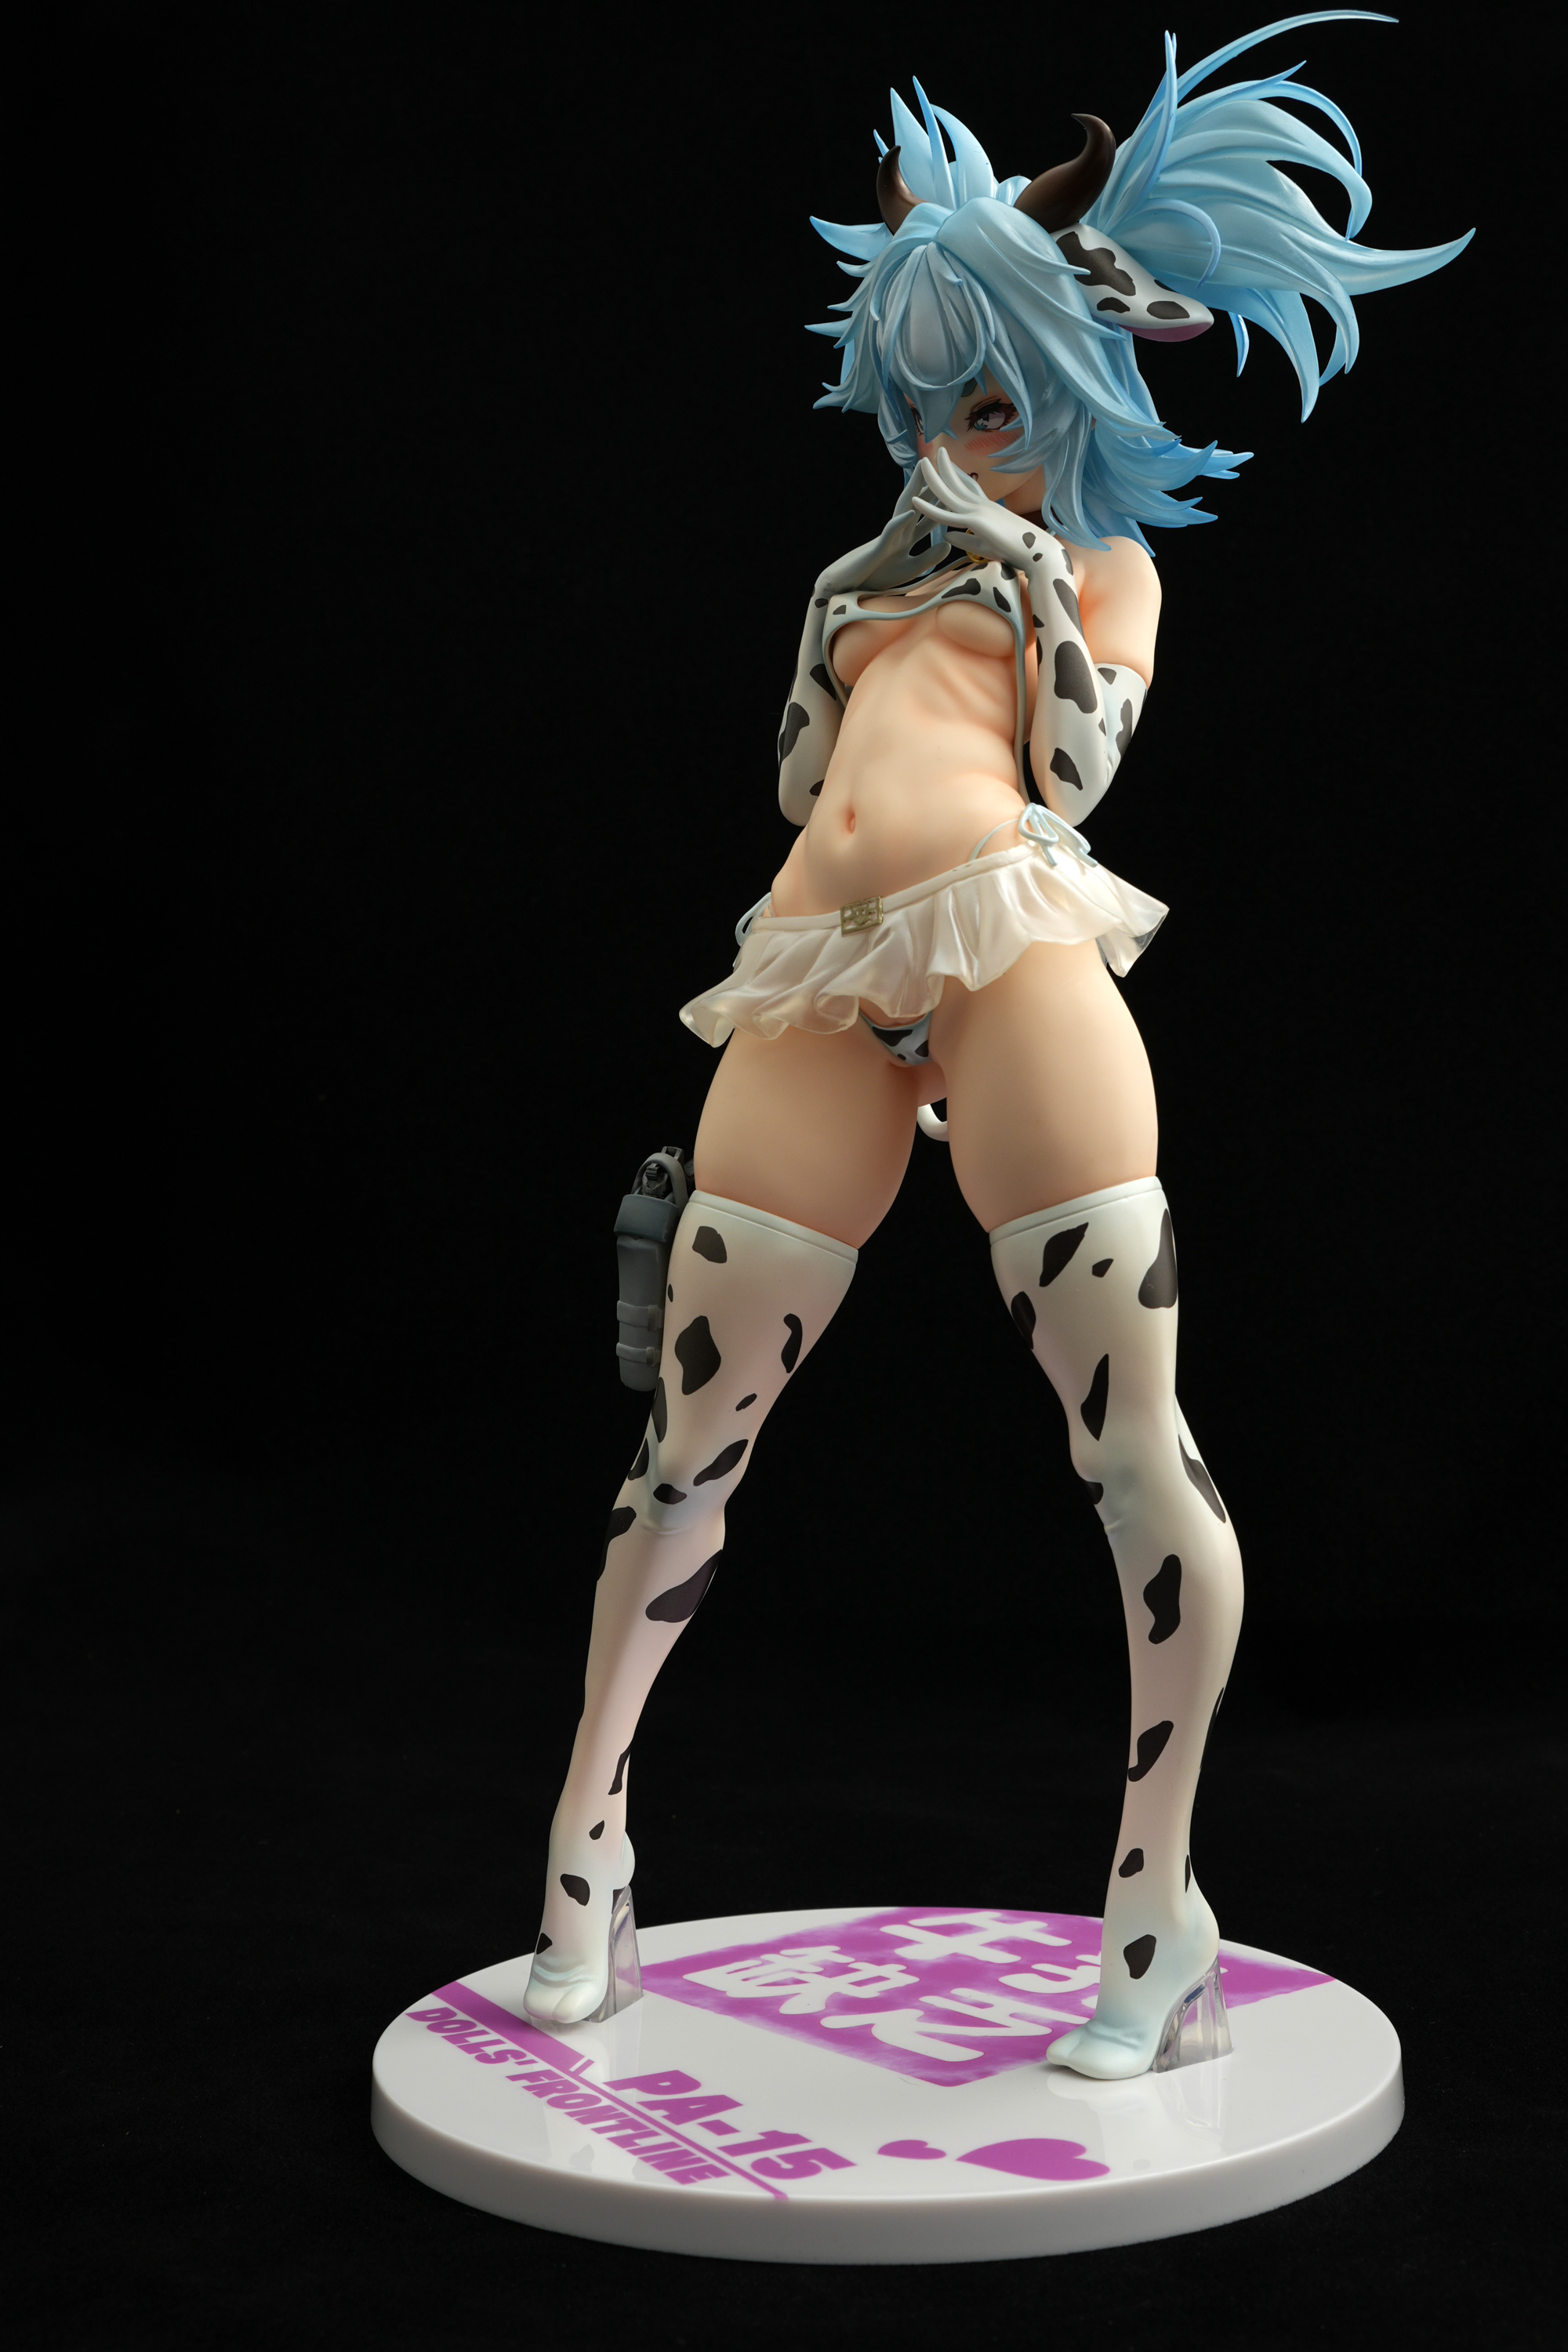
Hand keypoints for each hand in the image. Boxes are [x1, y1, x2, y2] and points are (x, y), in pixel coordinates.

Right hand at [813, 475, 938, 596]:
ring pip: (903, 509)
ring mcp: (889, 537)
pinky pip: (890, 533)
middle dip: (931, 486)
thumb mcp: (911, 569)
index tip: (958, 487)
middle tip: (945, 465)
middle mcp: (899, 531)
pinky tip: (910, 514)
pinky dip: (900, 523)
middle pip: (918, 504)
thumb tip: (948, 543)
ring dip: (914, 491)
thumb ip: (929, 557)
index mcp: (907, 537)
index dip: (943, 503)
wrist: (850, 585)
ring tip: (924, 471)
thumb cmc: (878, 576)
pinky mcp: (878, 548)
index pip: (928, 516)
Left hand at [909, 450, 1067, 580]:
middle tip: (933, 452)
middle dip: (945, 466)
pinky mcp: (974, 522)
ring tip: (921, 461)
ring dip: (933, 477)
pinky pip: (946, 514)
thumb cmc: (1018, 550)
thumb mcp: (986, 545)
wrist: (1037, 552)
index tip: (946, 464)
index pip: (969, 487)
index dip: (957, 475)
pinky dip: (929, 508)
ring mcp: (977, 511)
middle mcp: (982, 504)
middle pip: (958, 482)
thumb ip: (966, 540)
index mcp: (987, 508)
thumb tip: (947, 536)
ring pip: (949, 492)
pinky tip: (914, 500)